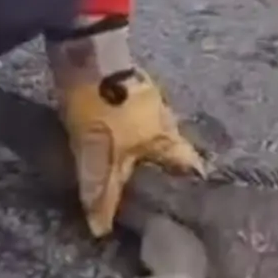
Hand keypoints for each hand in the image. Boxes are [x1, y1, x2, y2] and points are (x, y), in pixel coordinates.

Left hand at [56, 66, 205, 236]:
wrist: (87, 49)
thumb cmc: (101, 106)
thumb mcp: (97, 155)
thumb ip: (101, 191)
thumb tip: (101, 229)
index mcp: (165, 137)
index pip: (190, 166)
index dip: (189, 183)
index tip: (182, 200)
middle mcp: (166, 117)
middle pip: (172, 147)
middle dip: (163, 165)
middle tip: (150, 184)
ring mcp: (150, 97)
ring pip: (154, 129)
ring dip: (144, 145)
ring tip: (128, 161)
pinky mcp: (130, 83)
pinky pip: (136, 114)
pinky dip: (128, 127)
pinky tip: (113, 133)